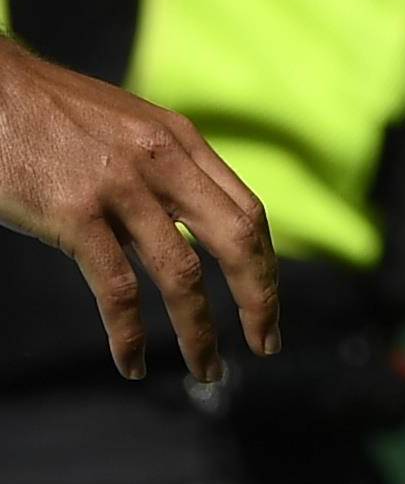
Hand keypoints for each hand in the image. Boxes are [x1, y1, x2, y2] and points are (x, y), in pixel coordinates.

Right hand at [0, 38, 278, 381]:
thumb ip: (166, 169)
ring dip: (200, 331)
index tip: (269, 305)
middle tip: (266, 344)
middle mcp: (163, 159)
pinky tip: (133, 362)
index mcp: (181, 139)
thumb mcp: (130, 127)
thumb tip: (195, 224)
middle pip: (237, 239)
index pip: (248, 210)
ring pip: (183, 273)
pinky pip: (117, 289)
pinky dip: (130, 335)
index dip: (267, 265)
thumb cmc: (56, 114)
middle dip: (260, 299)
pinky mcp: (75, 213)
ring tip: (208, 369)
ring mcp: (120, 186)